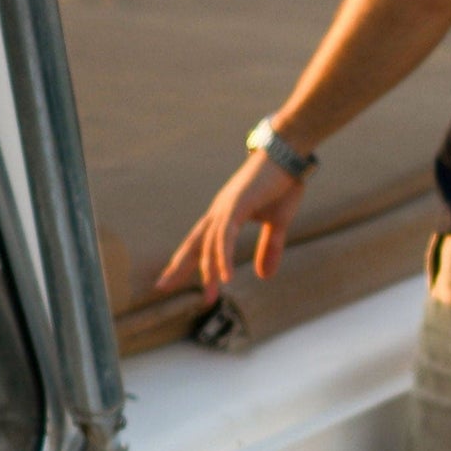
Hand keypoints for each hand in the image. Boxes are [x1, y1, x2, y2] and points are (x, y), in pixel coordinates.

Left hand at [156, 152, 307, 302]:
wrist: (289, 153)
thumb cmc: (282, 183)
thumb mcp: (278, 223)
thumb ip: (270, 248)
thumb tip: (264, 276)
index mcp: (226, 214)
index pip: (200, 241)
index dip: (185, 260)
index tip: (171, 280)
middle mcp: (219, 211)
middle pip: (194, 243)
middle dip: (178, 267)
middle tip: (161, 288)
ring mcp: (226, 207)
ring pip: (209, 244)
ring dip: (209, 271)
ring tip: (209, 297)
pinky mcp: (237, 205)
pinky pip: (225, 236)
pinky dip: (223, 257)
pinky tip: (225, 276)